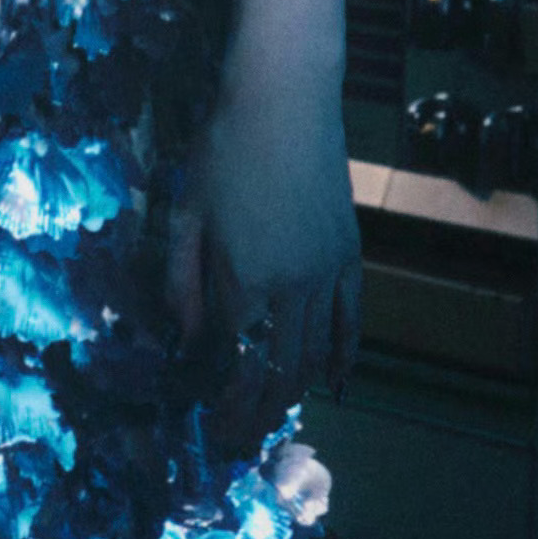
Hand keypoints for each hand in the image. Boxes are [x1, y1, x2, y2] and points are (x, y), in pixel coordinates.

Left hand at [166, 92, 363, 408]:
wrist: (287, 97)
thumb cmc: (224, 147)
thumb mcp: (186, 215)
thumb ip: (184, 284)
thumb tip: (187, 341)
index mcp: (249, 280)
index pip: (239, 363)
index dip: (227, 404)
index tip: (212, 429)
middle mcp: (296, 287)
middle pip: (281, 371)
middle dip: (259, 414)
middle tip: (239, 441)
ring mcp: (331, 272)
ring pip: (318, 353)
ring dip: (295, 392)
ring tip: (272, 418)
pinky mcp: (352, 254)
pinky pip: (353, 320)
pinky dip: (343, 357)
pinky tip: (334, 382)